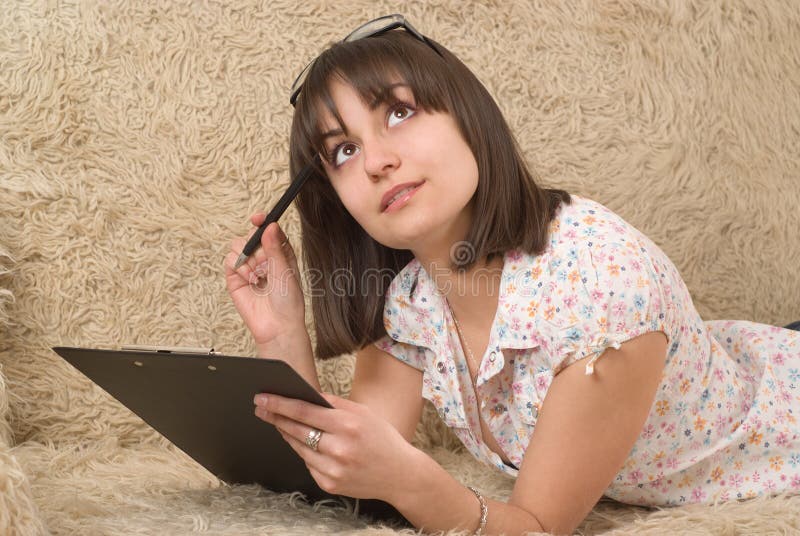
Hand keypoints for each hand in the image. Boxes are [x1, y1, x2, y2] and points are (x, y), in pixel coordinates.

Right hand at [224, 215, 310, 364]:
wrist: (277, 324)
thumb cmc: (288, 301)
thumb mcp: (285, 270)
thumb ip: (275, 248)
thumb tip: (269, 226)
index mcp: (280, 253)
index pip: (269, 230)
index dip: (263, 222)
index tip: (258, 218)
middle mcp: (264, 258)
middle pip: (251, 236)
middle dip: (255, 246)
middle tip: (264, 262)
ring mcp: (249, 267)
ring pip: (238, 246)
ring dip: (248, 259)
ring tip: (258, 275)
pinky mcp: (235, 278)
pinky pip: (230, 261)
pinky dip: (239, 267)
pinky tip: (250, 279)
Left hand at [253, 393, 417, 501]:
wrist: (400, 474)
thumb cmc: (382, 438)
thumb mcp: (363, 413)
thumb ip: (334, 404)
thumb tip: (305, 394)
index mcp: (348, 424)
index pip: (304, 411)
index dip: (280, 404)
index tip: (262, 398)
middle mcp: (339, 448)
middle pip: (296, 430)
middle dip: (276, 417)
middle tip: (261, 409)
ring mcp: (333, 469)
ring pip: (299, 448)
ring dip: (288, 435)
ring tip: (281, 423)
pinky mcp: (330, 484)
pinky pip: (309, 464)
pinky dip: (306, 453)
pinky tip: (305, 444)